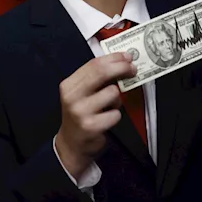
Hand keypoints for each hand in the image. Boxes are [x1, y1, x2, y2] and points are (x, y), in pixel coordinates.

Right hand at [54, 53, 136, 178]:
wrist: (71, 145)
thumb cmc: (80, 115)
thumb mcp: (81, 94)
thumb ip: (96, 78)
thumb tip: (121, 61)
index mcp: (69, 85)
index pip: (94, 64)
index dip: (114, 58)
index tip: (127, 57)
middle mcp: (72, 97)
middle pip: (102, 73)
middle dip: (121, 68)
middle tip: (132, 69)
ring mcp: (81, 112)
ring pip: (112, 93)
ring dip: (117, 99)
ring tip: (109, 106)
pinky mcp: (91, 126)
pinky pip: (115, 114)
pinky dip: (115, 115)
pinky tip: (107, 119)